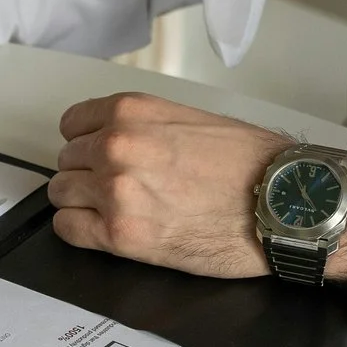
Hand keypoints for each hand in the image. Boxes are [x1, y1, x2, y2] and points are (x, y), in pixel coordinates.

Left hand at [48, 92, 346, 281]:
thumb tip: (119, 141)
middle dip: (88, 174)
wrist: (284, 204)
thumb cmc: (254, 166)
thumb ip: (145, 127)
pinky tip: (104, 231)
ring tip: (114, 211)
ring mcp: (114, 191)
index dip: (87, 143)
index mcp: (133, 112)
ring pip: (62, 194)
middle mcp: (116, 145)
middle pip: (67, 161)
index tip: (98, 156)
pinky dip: (80, 231)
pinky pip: (68, 230)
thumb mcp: (192, 120)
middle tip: (119, 188)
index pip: (73, 124)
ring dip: (83, 203)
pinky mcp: (120, 235)